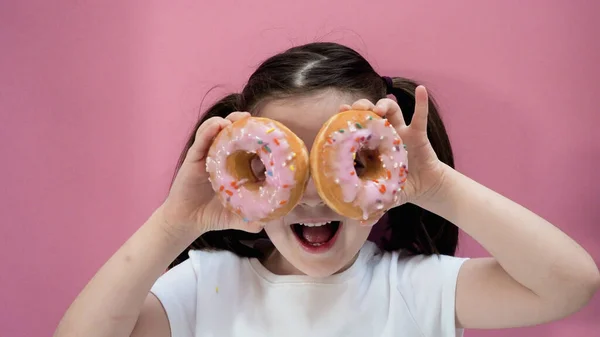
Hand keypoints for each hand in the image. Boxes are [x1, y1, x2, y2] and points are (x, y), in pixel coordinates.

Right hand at [159, 112, 263, 236]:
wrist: (187, 222)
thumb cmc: (213, 216)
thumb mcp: (237, 218)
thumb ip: (253, 221)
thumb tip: (269, 224)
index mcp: (237, 167)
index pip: (251, 147)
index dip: (261, 138)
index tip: (273, 134)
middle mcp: (224, 157)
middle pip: (235, 133)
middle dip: (246, 123)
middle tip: (256, 120)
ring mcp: (208, 155)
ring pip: (218, 130)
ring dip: (229, 121)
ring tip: (239, 118)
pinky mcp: (194, 157)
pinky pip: (201, 140)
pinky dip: (209, 130)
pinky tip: (218, 125)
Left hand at [340, 86, 447, 205]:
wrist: (425, 188)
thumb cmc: (400, 189)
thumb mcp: (384, 197)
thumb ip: (374, 207)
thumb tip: (363, 222)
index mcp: (369, 149)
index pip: (355, 130)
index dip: (346, 120)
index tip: (338, 112)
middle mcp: (382, 136)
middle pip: (370, 115)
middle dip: (362, 107)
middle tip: (356, 108)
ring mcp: (400, 132)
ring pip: (391, 111)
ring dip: (385, 104)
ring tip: (380, 107)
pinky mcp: (417, 133)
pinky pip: (419, 115)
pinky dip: (421, 102)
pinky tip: (421, 89)